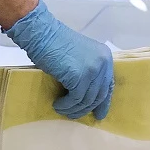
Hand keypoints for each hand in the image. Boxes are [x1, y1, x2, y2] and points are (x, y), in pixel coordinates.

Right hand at [5, 0, 113, 119]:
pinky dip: (66, 105)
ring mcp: (92, 70)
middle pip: (99, 95)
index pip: (108, 85)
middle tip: (74, 115)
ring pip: (87, 100)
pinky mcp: (79, 77)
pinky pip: (75, 99)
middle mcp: (103, 63)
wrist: (42, 34)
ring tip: (62, 109)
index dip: (103, 102)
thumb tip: (88, 97)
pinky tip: (58, 105)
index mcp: (105, 56)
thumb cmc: (55, 44)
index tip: (98, 115)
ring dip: (74, 109)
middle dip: (86, 108)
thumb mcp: (79, 57)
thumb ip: (88, 71)